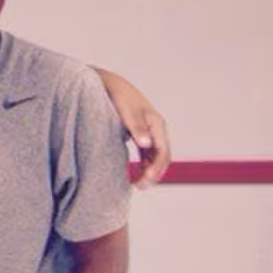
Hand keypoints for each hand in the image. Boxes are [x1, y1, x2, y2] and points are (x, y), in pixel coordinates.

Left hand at [97, 70, 170, 187]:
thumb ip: (135, 127)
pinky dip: (142, 166)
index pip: (162, 151)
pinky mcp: (140, 135)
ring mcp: (149, 133)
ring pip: (154, 157)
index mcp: (156, 123)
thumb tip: (146, 144)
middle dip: (153, 174)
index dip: (155, 168)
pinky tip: (132, 176)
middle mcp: (156, 129)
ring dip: (148, 172)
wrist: (109, 85)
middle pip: (161, 157)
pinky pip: (146, 155)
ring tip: (135, 185)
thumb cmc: (118, 96)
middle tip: (139, 187)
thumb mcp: (125, 111)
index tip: (145, 180)